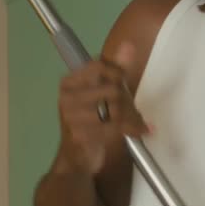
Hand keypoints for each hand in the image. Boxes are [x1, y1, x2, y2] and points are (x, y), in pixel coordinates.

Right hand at [55, 42, 149, 174]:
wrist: (75, 160)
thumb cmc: (89, 125)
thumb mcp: (100, 94)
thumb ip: (114, 69)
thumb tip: (129, 45)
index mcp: (69, 82)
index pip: (100, 66)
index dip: (118, 75)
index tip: (123, 88)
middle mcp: (67, 96)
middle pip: (112, 88)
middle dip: (128, 103)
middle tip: (134, 114)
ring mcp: (72, 116)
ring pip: (117, 108)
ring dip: (132, 118)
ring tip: (135, 125)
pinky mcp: (81, 134)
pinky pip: (116, 126)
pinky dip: (132, 130)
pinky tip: (138, 132)